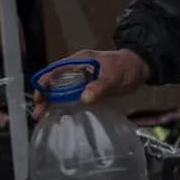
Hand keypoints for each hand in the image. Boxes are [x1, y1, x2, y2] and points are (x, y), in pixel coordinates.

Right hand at [31, 48, 148, 117]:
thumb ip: (100, 86)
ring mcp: (82, 79)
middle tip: (38, 114)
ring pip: (62, 90)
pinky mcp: (88, 88)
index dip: (44, 83)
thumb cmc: (126, 68)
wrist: (140, 68)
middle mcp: (76, 69)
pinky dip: (65, 105)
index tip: (39, 98)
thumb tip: (84, 98)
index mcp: (79, 61)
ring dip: (53, 102)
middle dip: (45, 97)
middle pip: (55, 82)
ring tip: (45, 118)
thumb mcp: (114, 77)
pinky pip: (73, 96)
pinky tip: (62, 116)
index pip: (55, 71)